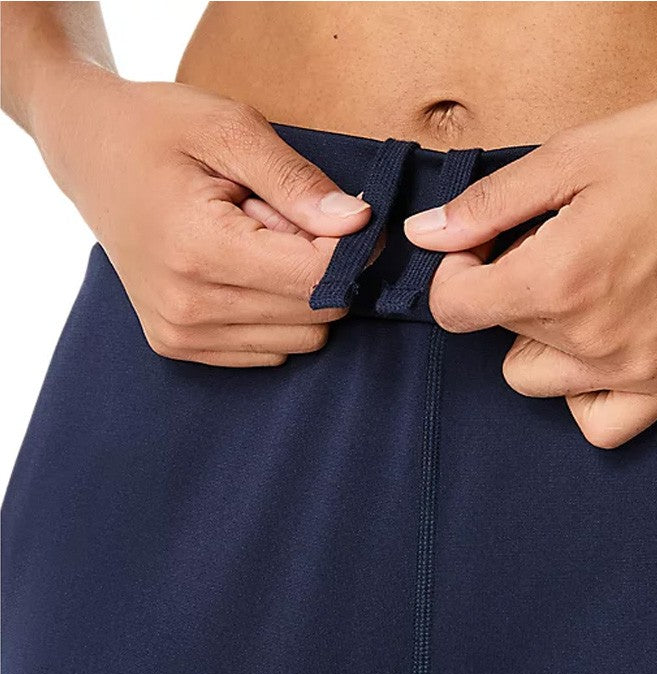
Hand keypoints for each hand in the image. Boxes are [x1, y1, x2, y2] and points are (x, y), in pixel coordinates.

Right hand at [33, 65, 369, 366]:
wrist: (87, 152)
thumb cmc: (158, 129)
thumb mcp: (230, 128)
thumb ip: (297, 182)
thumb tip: (358, 224)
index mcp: (200, 248)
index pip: (318, 278)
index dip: (349, 248)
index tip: (340, 214)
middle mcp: (188, 305)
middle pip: (318, 313)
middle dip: (318, 267)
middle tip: (280, 220)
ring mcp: (180, 333)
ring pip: (303, 339)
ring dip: (297, 292)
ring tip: (255, 243)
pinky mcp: (179, 346)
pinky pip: (272, 351)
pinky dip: (275, 313)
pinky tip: (241, 270)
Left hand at [405, 90, 656, 446]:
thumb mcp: (575, 156)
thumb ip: (490, 206)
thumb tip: (426, 235)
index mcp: (557, 280)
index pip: (453, 312)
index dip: (455, 275)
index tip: (484, 249)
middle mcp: (591, 340)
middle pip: (499, 340)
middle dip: (508, 295)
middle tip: (554, 251)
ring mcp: (636, 370)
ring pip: (538, 383)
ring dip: (541, 343)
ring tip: (584, 294)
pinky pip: (601, 426)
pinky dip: (584, 397)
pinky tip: (599, 352)